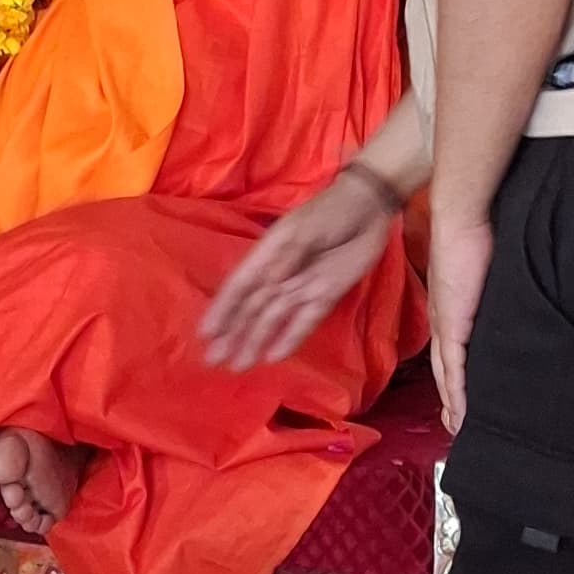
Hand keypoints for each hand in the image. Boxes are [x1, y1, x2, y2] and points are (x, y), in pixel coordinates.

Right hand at [200, 164, 400, 373]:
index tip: (206, 334)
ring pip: (272, 319)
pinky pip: (304, 322)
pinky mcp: (324, 296)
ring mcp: (301, 287)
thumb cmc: (330, 212)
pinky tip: (273, 357)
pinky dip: (289, 338)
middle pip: (251, 308)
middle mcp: (278, 275)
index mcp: (267, 255)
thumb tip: (267, 281)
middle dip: (232, 333)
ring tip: (238, 365)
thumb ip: (287, 255)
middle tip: (213, 360)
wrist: (367, 207)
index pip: (239, 286)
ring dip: (254, 341)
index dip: (222, 310)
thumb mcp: (305, 229)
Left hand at [428, 210, 494, 434]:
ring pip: (448, 376)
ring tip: (461, 428)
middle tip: (458, 426)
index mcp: (451, 308)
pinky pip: (454, 369)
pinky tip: (461, 414)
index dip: (455, 378)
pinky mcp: (453, 325)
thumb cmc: (478, 233)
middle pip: (446, 371)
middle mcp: (444, 321)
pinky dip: (458, 394)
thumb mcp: (488, 271)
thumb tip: (509, 299)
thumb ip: (492, 290)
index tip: (462, 400)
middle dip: (452, 400)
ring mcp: (446, 325)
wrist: (463, 216)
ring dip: (454, 404)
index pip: (452, 352)